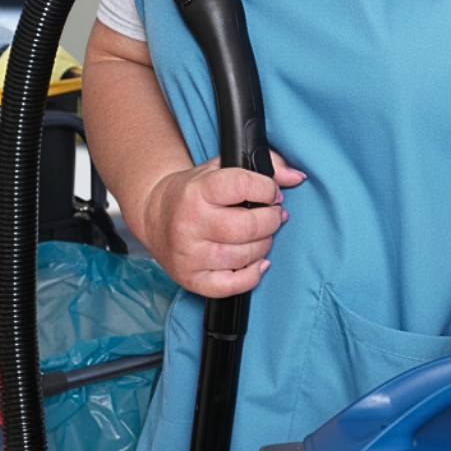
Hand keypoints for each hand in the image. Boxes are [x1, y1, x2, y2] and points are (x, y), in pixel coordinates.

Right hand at [140, 149, 305, 296]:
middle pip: (247, 226)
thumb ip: (264, 164)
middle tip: (273, 215)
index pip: (241, 185)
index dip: (267, 189)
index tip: (271, 192)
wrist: (155, 216)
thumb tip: (296, 177)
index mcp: (196, 191)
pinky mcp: (192, 279)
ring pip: (243, 256)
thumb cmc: (193, 192)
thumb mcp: (221, 167)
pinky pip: (232, 285)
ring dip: (264, 245)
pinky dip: (252, 275)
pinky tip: (256, 261)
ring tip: (261, 235)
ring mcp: (189, 255)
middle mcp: (190, 223)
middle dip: (271, 220)